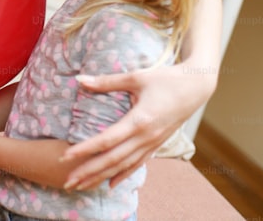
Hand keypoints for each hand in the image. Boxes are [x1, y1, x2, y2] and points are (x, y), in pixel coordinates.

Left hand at [62, 65, 212, 189]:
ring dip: (101, 177)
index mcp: (140, 120)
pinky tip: (110, 184)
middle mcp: (146, 137)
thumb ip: (106, 82)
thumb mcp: (136, 77)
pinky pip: (137, 164)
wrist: (197, 86)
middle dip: (89, 172)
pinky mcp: (157, 144)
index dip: (85, 149)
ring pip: (124, 166)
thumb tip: (79, 79)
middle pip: (113, 159)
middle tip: (68, 182)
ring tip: (82, 186)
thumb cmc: (166, 78)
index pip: (107, 140)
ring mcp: (153, 143)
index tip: (65, 156)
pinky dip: (122, 175)